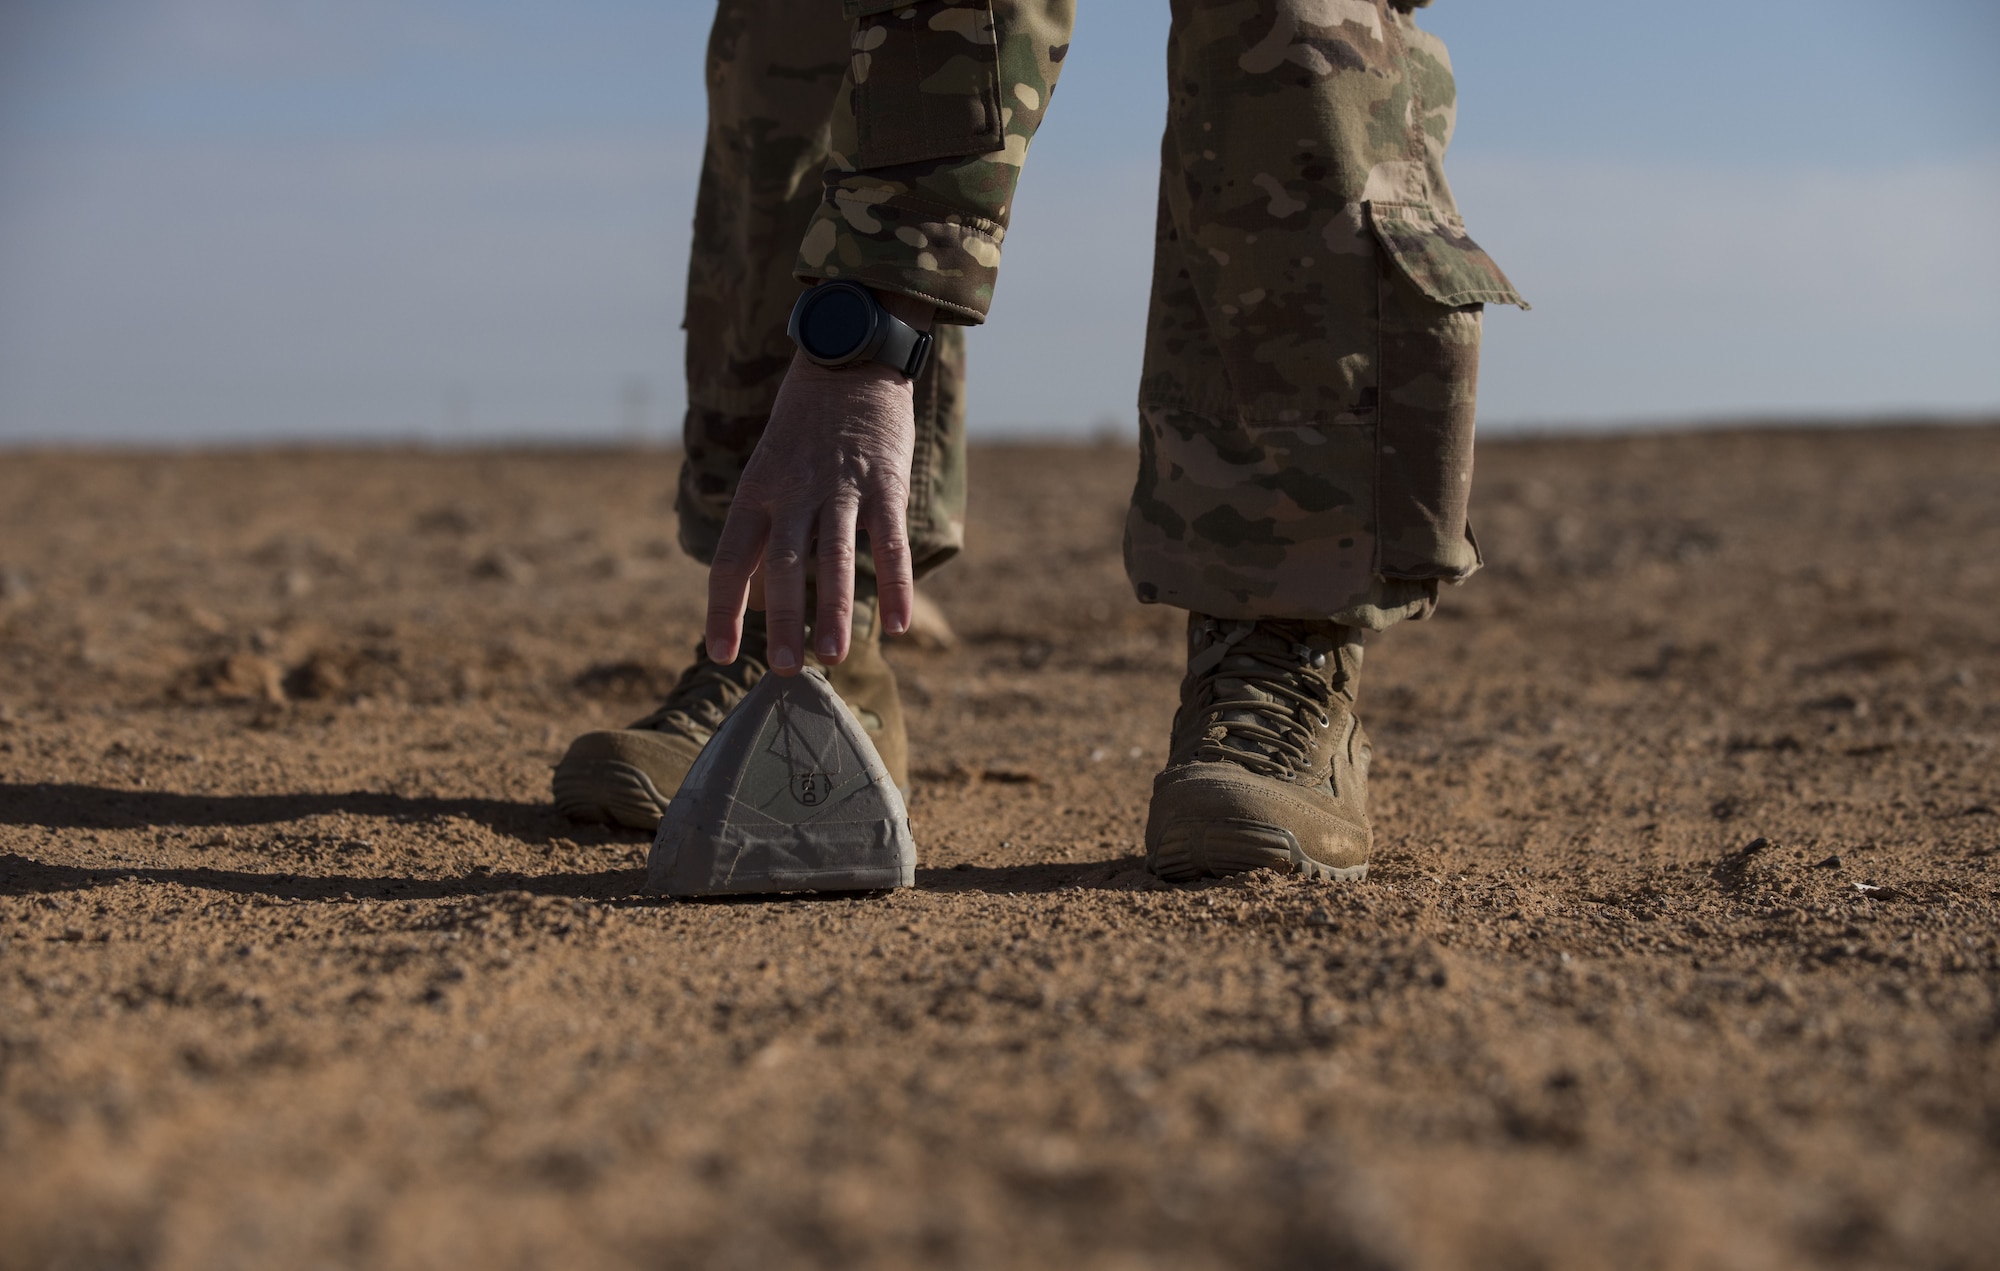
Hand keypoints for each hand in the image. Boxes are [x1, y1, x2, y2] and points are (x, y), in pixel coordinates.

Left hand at [704, 344, 921, 673]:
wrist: (850, 357)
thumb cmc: (807, 424)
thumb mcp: (771, 465)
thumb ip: (770, 524)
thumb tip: (763, 592)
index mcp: (757, 489)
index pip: (731, 558)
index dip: (723, 609)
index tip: (720, 654)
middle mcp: (794, 491)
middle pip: (784, 566)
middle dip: (784, 621)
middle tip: (787, 671)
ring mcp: (840, 487)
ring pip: (836, 559)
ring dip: (834, 612)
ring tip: (833, 658)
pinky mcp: (884, 482)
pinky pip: (889, 542)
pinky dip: (895, 585)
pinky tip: (897, 625)